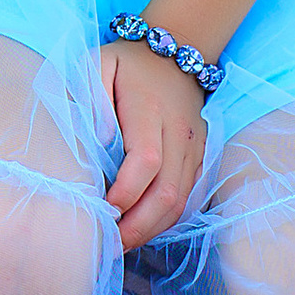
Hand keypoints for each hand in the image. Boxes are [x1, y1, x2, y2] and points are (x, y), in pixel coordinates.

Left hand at [101, 34, 210, 251]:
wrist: (174, 51)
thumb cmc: (125, 64)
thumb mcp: (97, 64)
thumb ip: (91, 94)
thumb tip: (100, 138)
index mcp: (150, 108)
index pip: (146, 160)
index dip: (126, 192)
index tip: (102, 208)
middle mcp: (179, 130)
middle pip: (168, 191)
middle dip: (138, 225)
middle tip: (109, 243)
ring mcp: (196, 146)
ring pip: (183, 201)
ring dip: (153, 228)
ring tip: (122, 242)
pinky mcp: (203, 156)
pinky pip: (192, 197)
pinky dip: (169, 219)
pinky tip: (144, 228)